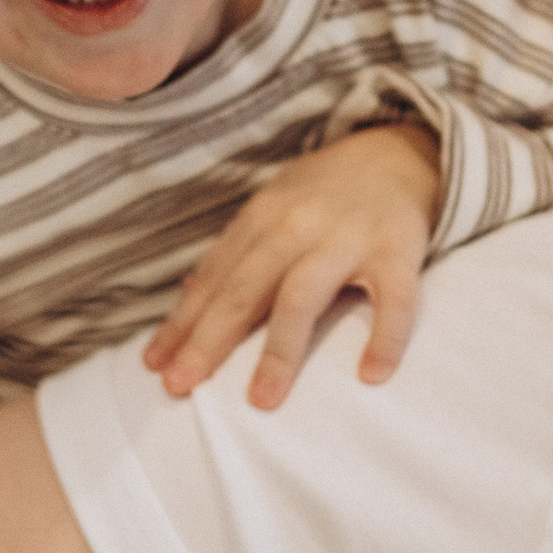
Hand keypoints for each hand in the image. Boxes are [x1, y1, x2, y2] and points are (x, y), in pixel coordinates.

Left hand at [143, 124, 437, 408]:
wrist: (398, 153)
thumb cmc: (325, 195)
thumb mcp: (273, 208)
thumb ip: (235, 252)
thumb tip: (184, 299)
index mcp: (263, 216)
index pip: (214, 277)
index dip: (182, 322)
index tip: (155, 366)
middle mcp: (298, 224)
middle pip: (245, 288)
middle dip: (209, 340)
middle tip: (180, 386)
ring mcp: (349, 237)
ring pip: (303, 296)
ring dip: (279, 351)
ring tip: (261, 399)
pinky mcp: (398, 250)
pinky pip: (393, 299)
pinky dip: (384, 336)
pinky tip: (371, 375)